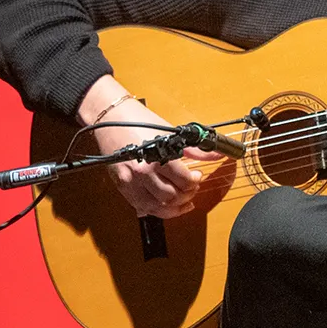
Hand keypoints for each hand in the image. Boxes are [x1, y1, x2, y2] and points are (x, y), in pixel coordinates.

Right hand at [78, 75, 222, 217]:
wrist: (110, 117)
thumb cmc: (138, 120)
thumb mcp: (170, 132)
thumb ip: (194, 149)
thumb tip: (216, 154)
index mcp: (157, 156)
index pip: (184, 181)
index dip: (195, 182)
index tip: (197, 176)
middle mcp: (142, 172)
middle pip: (172, 197)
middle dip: (187, 195)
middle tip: (191, 187)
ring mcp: (130, 181)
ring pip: (158, 208)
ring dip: (175, 207)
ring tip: (182, 199)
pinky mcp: (122, 186)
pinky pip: (143, 207)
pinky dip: (157, 210)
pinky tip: (166, 205)